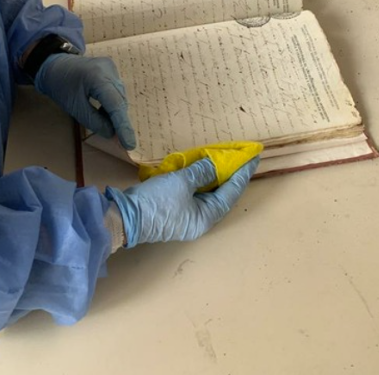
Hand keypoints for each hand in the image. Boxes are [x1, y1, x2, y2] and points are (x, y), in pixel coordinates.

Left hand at [34, 54, 135, 149]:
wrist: (55, 64)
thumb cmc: (61, 86)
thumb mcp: (75, 108)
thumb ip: (95, 122)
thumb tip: (112, 133)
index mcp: (96, 77)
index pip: (115, 104)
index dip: (123, 126)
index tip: (129, 144)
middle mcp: (108, 69)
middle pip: (120, 100)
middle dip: (121, 121)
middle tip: (123, 142)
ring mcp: (111, 67)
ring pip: (120, 96)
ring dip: (116, 113)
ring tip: (109, 126)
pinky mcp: (111, 69)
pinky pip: (116, 90)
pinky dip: (113, 103)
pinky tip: (105, 113)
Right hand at [105, 156, 258, 246]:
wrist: (125, 217)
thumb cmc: (157, 202)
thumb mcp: (181, 182)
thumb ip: (201, 171)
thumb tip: (215, 164)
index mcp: (206, 217)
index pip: (231, 193)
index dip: (242, 174)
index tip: (252, 159)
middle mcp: (200, 219)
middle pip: (221, 195)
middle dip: (231, 175)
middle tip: (241, 158)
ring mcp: (186, 216)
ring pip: (208, 193)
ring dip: (215, 176)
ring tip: (225, 160)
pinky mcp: (174, 210)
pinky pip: (194, 193)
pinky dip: (200, 179)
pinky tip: (201, 167)